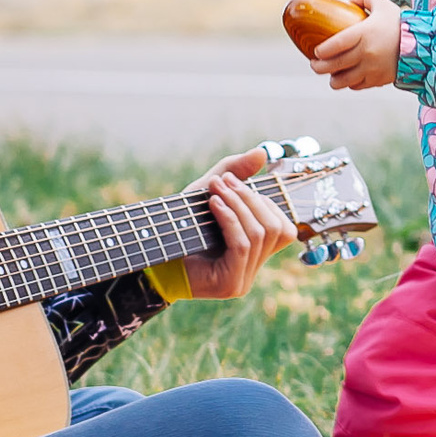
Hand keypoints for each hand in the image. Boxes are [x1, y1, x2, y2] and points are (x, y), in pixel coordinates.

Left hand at [177, 148, 299, 299]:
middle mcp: (253, 268)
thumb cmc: (179, 226)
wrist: (150, 254)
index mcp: (255, 252)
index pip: (285, 229)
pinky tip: (213, 205)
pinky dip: (230, 219)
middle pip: (276, 228)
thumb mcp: (210, 193)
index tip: (232, 179)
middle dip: (250, 199)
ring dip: (238, 206)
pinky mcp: (230, 284)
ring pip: (259, 234)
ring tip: (216, 190)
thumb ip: (236, 173)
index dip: (265, 202)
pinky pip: (242, 245)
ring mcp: (243, 280)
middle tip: (224, 181)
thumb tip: (262, 152)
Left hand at [308, 0, 401, 89]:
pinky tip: (348, 77)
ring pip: (343, 81)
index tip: (316, 51)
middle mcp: (366, 53)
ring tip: (331, 75)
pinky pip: (357, 85)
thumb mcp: (381, 2)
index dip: (321, 51)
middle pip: (334, 65)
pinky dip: (350, 83)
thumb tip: (347, 2)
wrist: (422, 45)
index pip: (334, 45)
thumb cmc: (399, 22)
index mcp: (364, 33)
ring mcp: (372, 69)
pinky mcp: (378, 80)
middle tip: (315, 65)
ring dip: (334, 80)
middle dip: (319, 67)